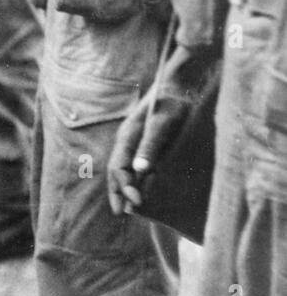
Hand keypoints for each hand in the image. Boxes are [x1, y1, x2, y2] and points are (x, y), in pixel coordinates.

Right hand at [107, 44, 220, 214]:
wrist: (180, 83)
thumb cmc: (173, 102)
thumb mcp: (163, 124)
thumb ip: (151, 147)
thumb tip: (138, 171)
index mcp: (128, 136)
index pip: (119, 167)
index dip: (124, 186)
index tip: (136, 202)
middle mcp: (128, 140)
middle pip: (117, 170)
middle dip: (117, 191)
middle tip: (120, 212)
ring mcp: (137, 140)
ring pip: (126, 168)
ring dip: (127, 186)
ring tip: (129, 206)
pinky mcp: (147, 141)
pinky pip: (138, 163)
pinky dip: (139, 178)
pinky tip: (143, 187)